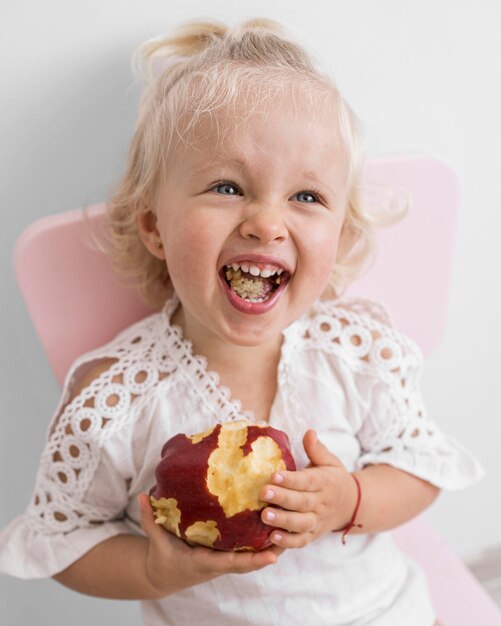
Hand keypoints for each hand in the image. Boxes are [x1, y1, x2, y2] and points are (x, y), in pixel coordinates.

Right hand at [138, 493, 283, 596]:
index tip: (271, 555)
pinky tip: (273, 529)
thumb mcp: (155, 539)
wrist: (162, 576)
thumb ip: (149, 518)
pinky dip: (260, 545)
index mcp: (203, 562)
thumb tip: (143, 495)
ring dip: (269, 547)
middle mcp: (217, 564)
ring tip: (289, 529)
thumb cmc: (162, 558)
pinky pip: (246, 553)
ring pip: (251, 558)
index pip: (230, 563)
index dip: (251, 560)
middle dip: (268, 553)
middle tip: (288, 538)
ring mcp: (223, 562)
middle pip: (249, 563)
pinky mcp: (225, 556)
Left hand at [259, 430, 357, 548]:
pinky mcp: (313, 535)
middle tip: (263, 493)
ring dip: (283, 521)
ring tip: (264, 516)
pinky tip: (272, 538)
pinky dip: (288, 542)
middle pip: (301, 502)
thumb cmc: (333, 478)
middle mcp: (320, 503)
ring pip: (301, 523)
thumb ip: (317, 449)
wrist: (352, 505)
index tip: (274, 475)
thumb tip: (309, 432)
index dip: (290, 479)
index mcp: (323, 482)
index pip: (306, 481)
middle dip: (282, 498)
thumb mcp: (329, 461)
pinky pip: (301, 541)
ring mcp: (317, 521)